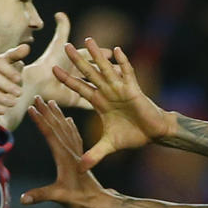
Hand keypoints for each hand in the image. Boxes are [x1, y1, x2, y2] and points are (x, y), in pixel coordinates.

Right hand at [20, 97, 105, 207]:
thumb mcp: (59, 197)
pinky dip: (70, 126)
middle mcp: (71, 151)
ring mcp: (76, 152)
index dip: (40, 120)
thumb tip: (22, 198)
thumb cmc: (81, 200)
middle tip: (37, 97)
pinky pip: (75, 136)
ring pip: (66, 128)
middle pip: (57, 126)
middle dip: (47, 111)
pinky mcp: (80, 156)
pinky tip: (69, 120)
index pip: (50, 134)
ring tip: (51, 102)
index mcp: (65, 156)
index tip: (31, 107)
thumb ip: (41, 195)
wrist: (100, 201)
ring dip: (57, 115)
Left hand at [26, 12, 112, 109]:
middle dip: (106, 70)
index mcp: (74, 61)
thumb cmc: (50, 62)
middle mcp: (75, 74)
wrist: (39, 82)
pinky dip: (96, 103)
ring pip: (94, 87)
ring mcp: (75, 88)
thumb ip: (62, 29)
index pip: (90, 56)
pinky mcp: (74, 100)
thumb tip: (60, 13)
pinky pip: (86, 103)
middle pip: (94, 71)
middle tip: (119, 69)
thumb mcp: (59, 43)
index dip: (99, 54)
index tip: (111, 52)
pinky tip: (108, 102)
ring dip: (104, 86)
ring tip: (118, 86)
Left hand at [57, 39, 173, 169]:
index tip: (53, 70)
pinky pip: (128, 74)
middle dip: (78, 61)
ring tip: (89, 39)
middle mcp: (109, 93)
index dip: (68, 80)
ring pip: (106, 69)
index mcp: (100, 103)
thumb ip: (95, 154)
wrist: (155, 134)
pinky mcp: (134, 90)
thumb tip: (80, 168)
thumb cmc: (134, 136)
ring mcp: (121, 89)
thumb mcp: (109, 145)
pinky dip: (123, 63)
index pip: (80, 88)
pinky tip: (117, 50)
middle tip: (66, 46)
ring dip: (98, 55)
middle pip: (90, 74)